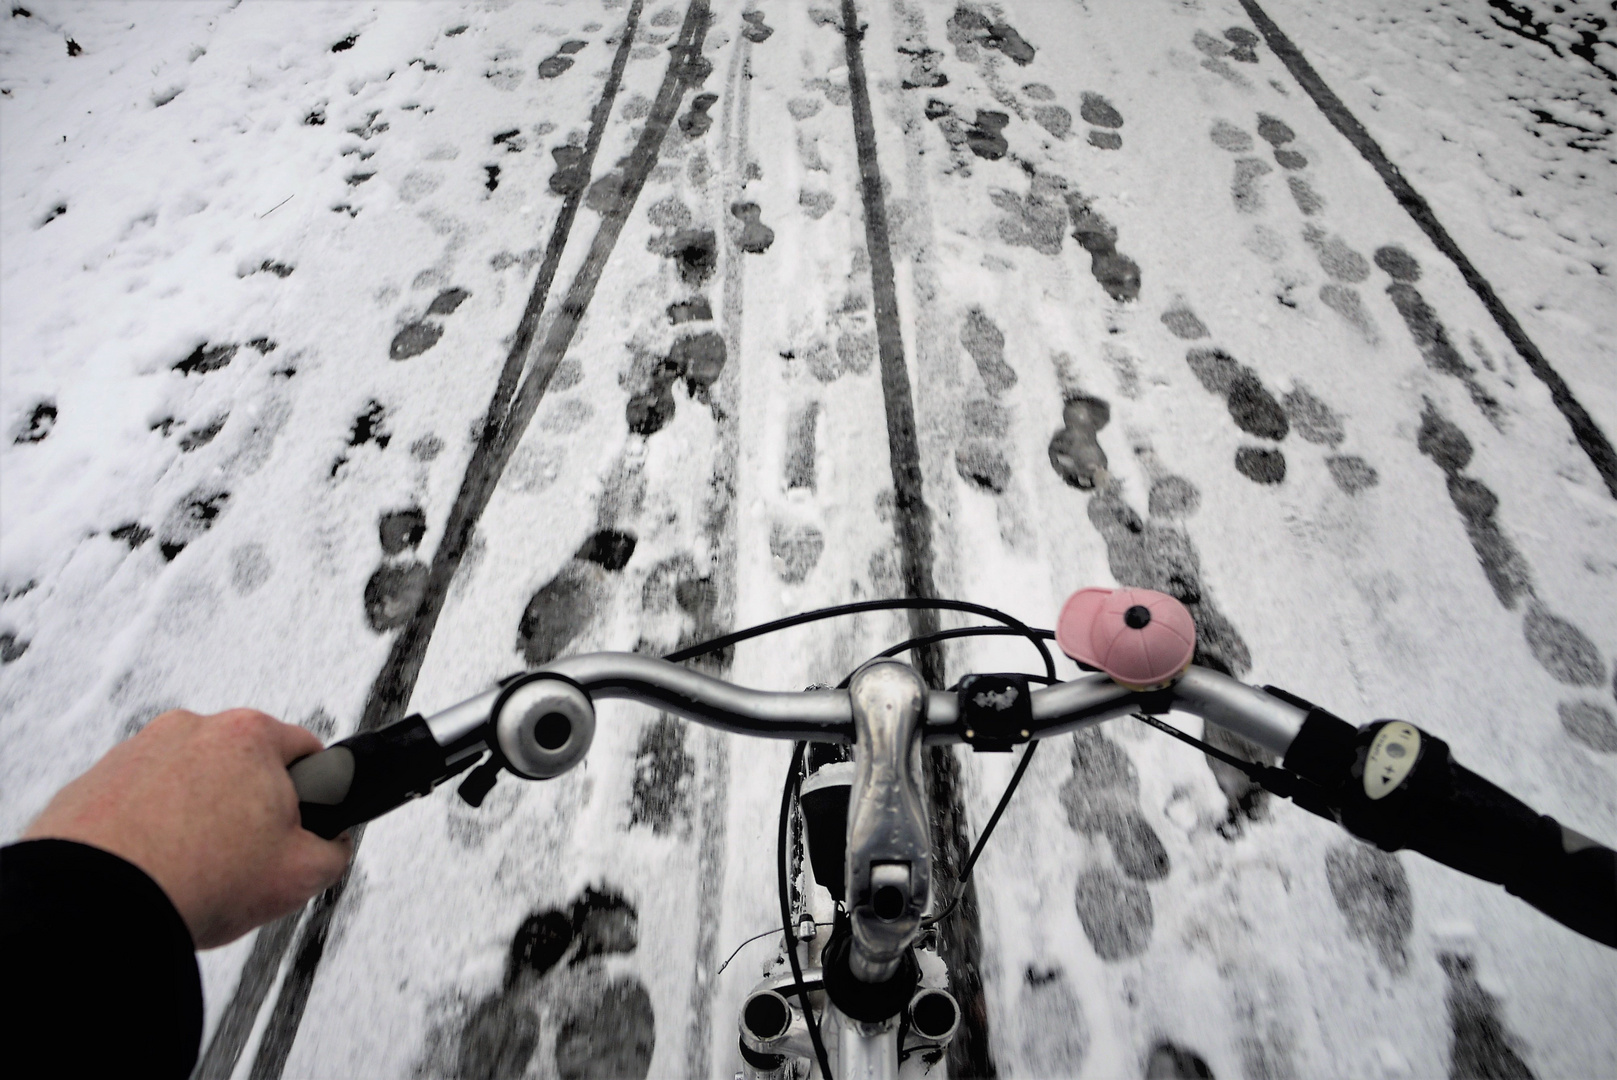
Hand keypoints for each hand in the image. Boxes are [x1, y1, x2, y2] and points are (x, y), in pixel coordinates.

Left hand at [23, 708, 352, 948]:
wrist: (94, 907)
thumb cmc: (191, 880)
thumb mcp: (300, 876)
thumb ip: (335, 850)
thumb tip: (331, 843)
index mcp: (251, 736)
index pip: (308, 752)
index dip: (313, 798)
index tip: (301, 827)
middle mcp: (193, 729)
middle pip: (245, 766)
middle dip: (250, 808)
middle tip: (245, 859)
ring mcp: (138, 751)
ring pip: (190, 783)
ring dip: (197, 817)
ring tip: (193, 870)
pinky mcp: (95, 781)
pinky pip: (140, 801)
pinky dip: (150, 828)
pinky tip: (156, 869)